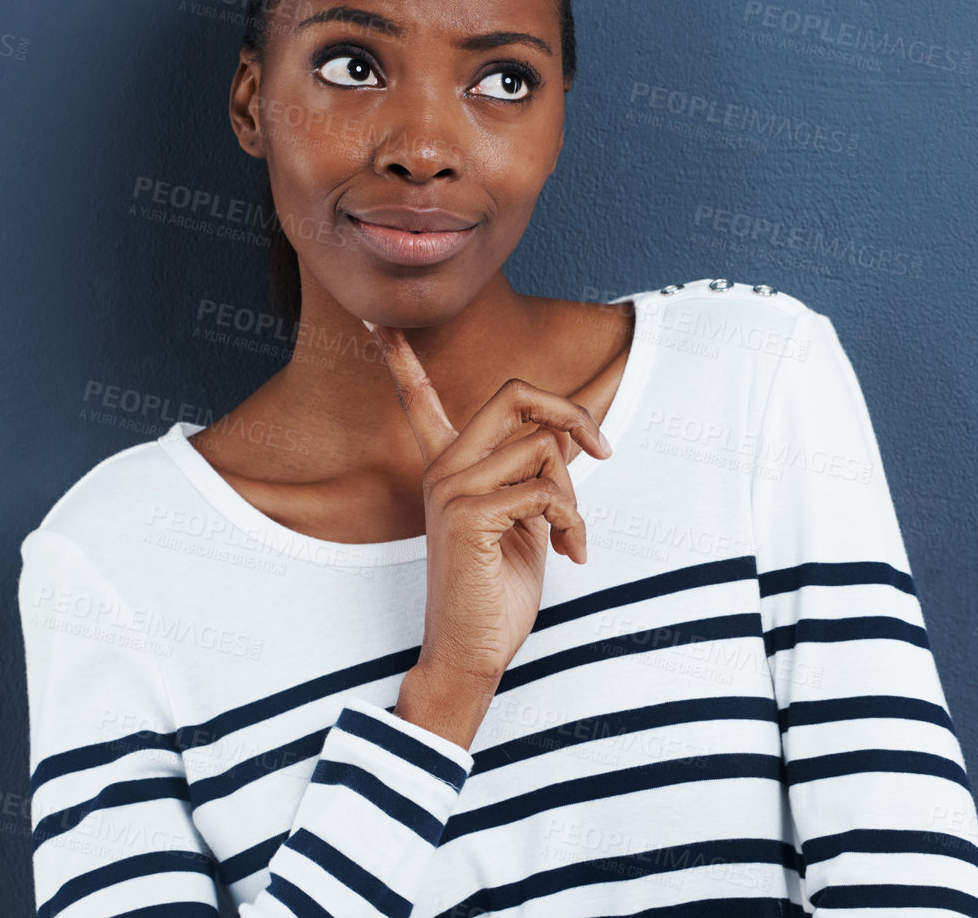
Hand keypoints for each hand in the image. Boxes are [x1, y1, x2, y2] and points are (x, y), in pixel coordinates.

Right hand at [364, 320, 611, 746]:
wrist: (473, 653)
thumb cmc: (496, 592)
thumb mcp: (523, 522)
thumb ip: (534, 474)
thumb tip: (566, 435)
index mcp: (449, 468)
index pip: (420, 401)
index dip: (402, 362)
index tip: (375, 323)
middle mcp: (444, 469)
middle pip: (515, 396)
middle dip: (572, 413)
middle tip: (602, 449)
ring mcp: (451, 489)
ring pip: (543, 447)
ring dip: (576, 494)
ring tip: (571, 536)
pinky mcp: (469, 515)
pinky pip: (544, 490)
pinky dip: (572, 520)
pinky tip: (568, 552)